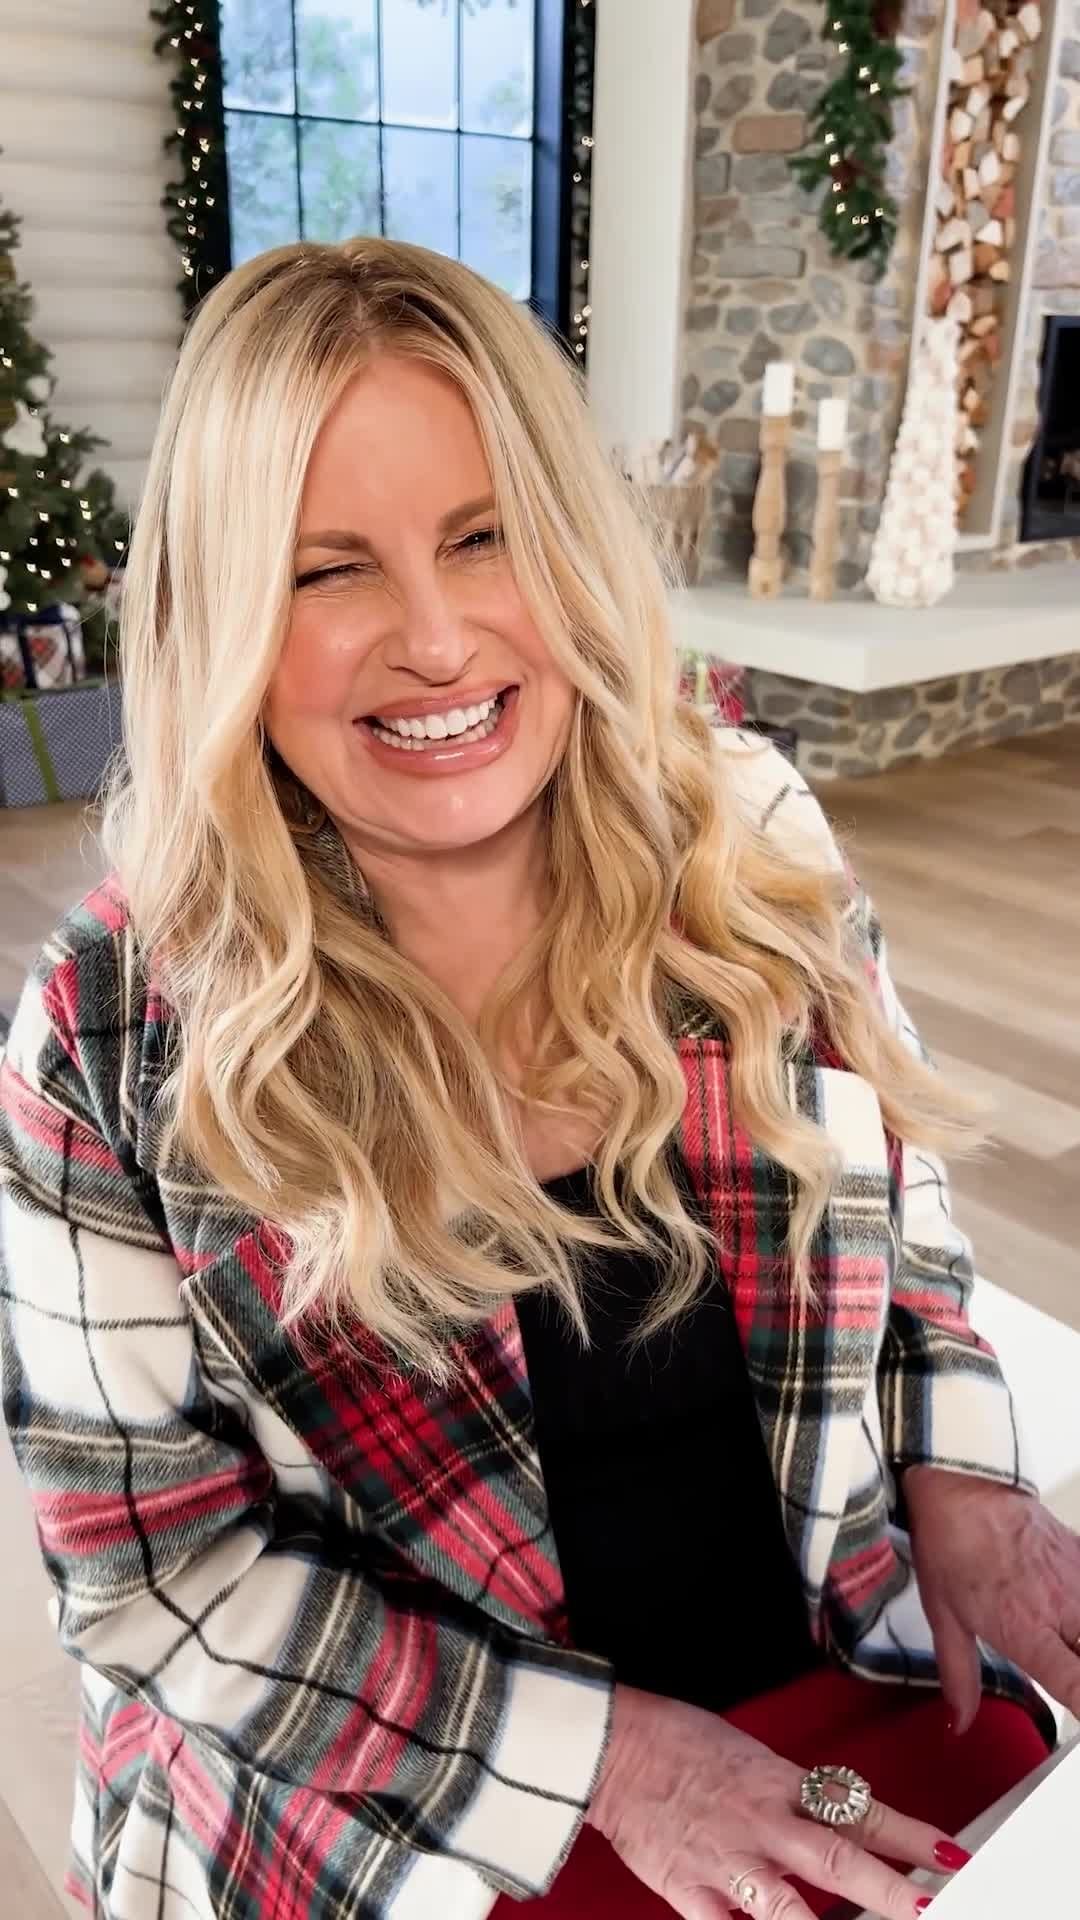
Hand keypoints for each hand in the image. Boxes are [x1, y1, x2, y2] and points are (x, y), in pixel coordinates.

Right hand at [587, 1683, 964, 1918]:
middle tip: (928, 1907)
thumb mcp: (753, 1758)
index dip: (908, 1835)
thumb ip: (796, 1798)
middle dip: (888, 1889)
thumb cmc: (683, 1743)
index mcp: (780, 1783)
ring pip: (786, 1907)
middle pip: (835, 1859)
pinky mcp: (689, 1888)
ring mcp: (726, 1860)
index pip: (858, 1810)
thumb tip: (841, 1827)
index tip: (950, 1856)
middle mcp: (761, 1822)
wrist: (616, 1747)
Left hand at [907, 1466, 1079, 1735]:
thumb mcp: (944, 1618)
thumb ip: (960, 1677)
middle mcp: (1063, 1608)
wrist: (962, 1483)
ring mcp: (1079, 1580)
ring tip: (1061, 1642)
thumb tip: (960, 1723)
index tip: (1078, 1720)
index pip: (1079, 1688)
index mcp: (1028, 1630)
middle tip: (1065, 1673)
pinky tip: (1068, 1615)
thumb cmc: (951, 1545)